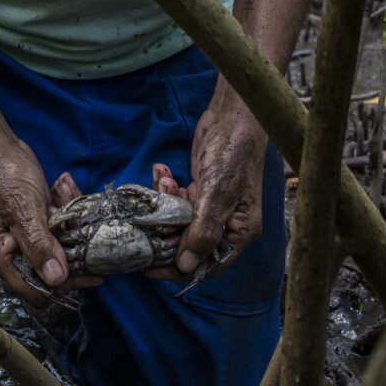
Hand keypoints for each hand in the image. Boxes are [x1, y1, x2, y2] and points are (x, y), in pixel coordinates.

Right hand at [0, 127, 87, 306]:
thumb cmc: (3, 176)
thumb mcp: (24, 211)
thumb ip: (39, 246)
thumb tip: (57, 280)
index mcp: (5, 258)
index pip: (38, 291)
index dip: (64, 286)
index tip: (92, 273)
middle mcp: (16, 254)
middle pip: (54, 273)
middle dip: (76, 257)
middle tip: (96, 240)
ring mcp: (29, 238)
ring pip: (61, 250)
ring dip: (75, 233)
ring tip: (78, 207)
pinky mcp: (39, 223)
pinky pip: (60, 230)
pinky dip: (69, 217)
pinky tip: (68, 194)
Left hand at [149, 94, 267, 280]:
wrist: (234, 116)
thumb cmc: (233, 154)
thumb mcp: (218, 195)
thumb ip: (202, 232)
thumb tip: (185, 267)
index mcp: (239, 233)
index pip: (207, 265)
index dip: (177, 269)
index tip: (148, 268)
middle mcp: (227, 224)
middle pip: (189, 245)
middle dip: (166, 231)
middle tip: (145, 221)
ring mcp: (213, 207)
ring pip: (179, 222)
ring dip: (165, 204)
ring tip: (165, 181)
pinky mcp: (201, 191)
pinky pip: (177, 201)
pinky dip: (167, 190)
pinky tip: (163, 172)